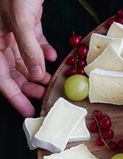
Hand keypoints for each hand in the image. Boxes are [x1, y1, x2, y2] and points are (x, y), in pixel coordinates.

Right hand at [0, 0, 56, 116]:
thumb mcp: (20, 19)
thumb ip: (28, 48)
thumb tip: (36, 75)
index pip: (0, 77)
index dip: (14, 96)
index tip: (28, 111)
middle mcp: (0, 38)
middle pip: (12, 70)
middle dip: (28, 86)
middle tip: (44, 97)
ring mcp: (12, 30)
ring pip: (23, 58)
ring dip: (37, 70)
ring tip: (51, 80)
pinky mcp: (25, 22)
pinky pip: (33, 42)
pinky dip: (42, 50)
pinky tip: (53, 54)